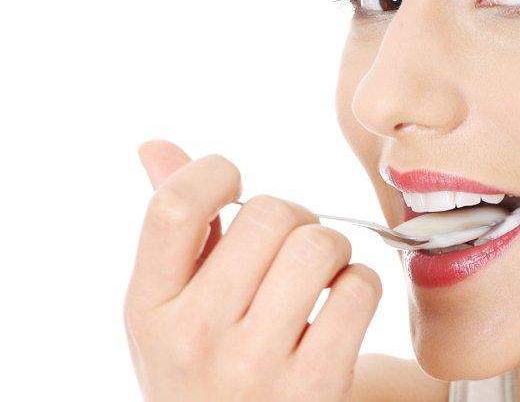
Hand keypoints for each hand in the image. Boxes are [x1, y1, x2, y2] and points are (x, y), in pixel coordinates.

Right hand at [123, 140, 381, 400]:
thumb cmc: (210, 362)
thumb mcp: (174, 306)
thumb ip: (175, 229)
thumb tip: (157, 148)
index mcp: (149, 308)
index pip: (175, 207)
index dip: (216, 173)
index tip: (236, 184)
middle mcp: (193, 339)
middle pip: (268, 215)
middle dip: (294, 216)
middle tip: (291, 247)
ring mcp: (254, 367)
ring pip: (318, 246)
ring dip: (332, 249)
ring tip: (319, 275)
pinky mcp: (315, 388)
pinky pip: (359, 289)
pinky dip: (362, 285)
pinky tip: (341, 307)